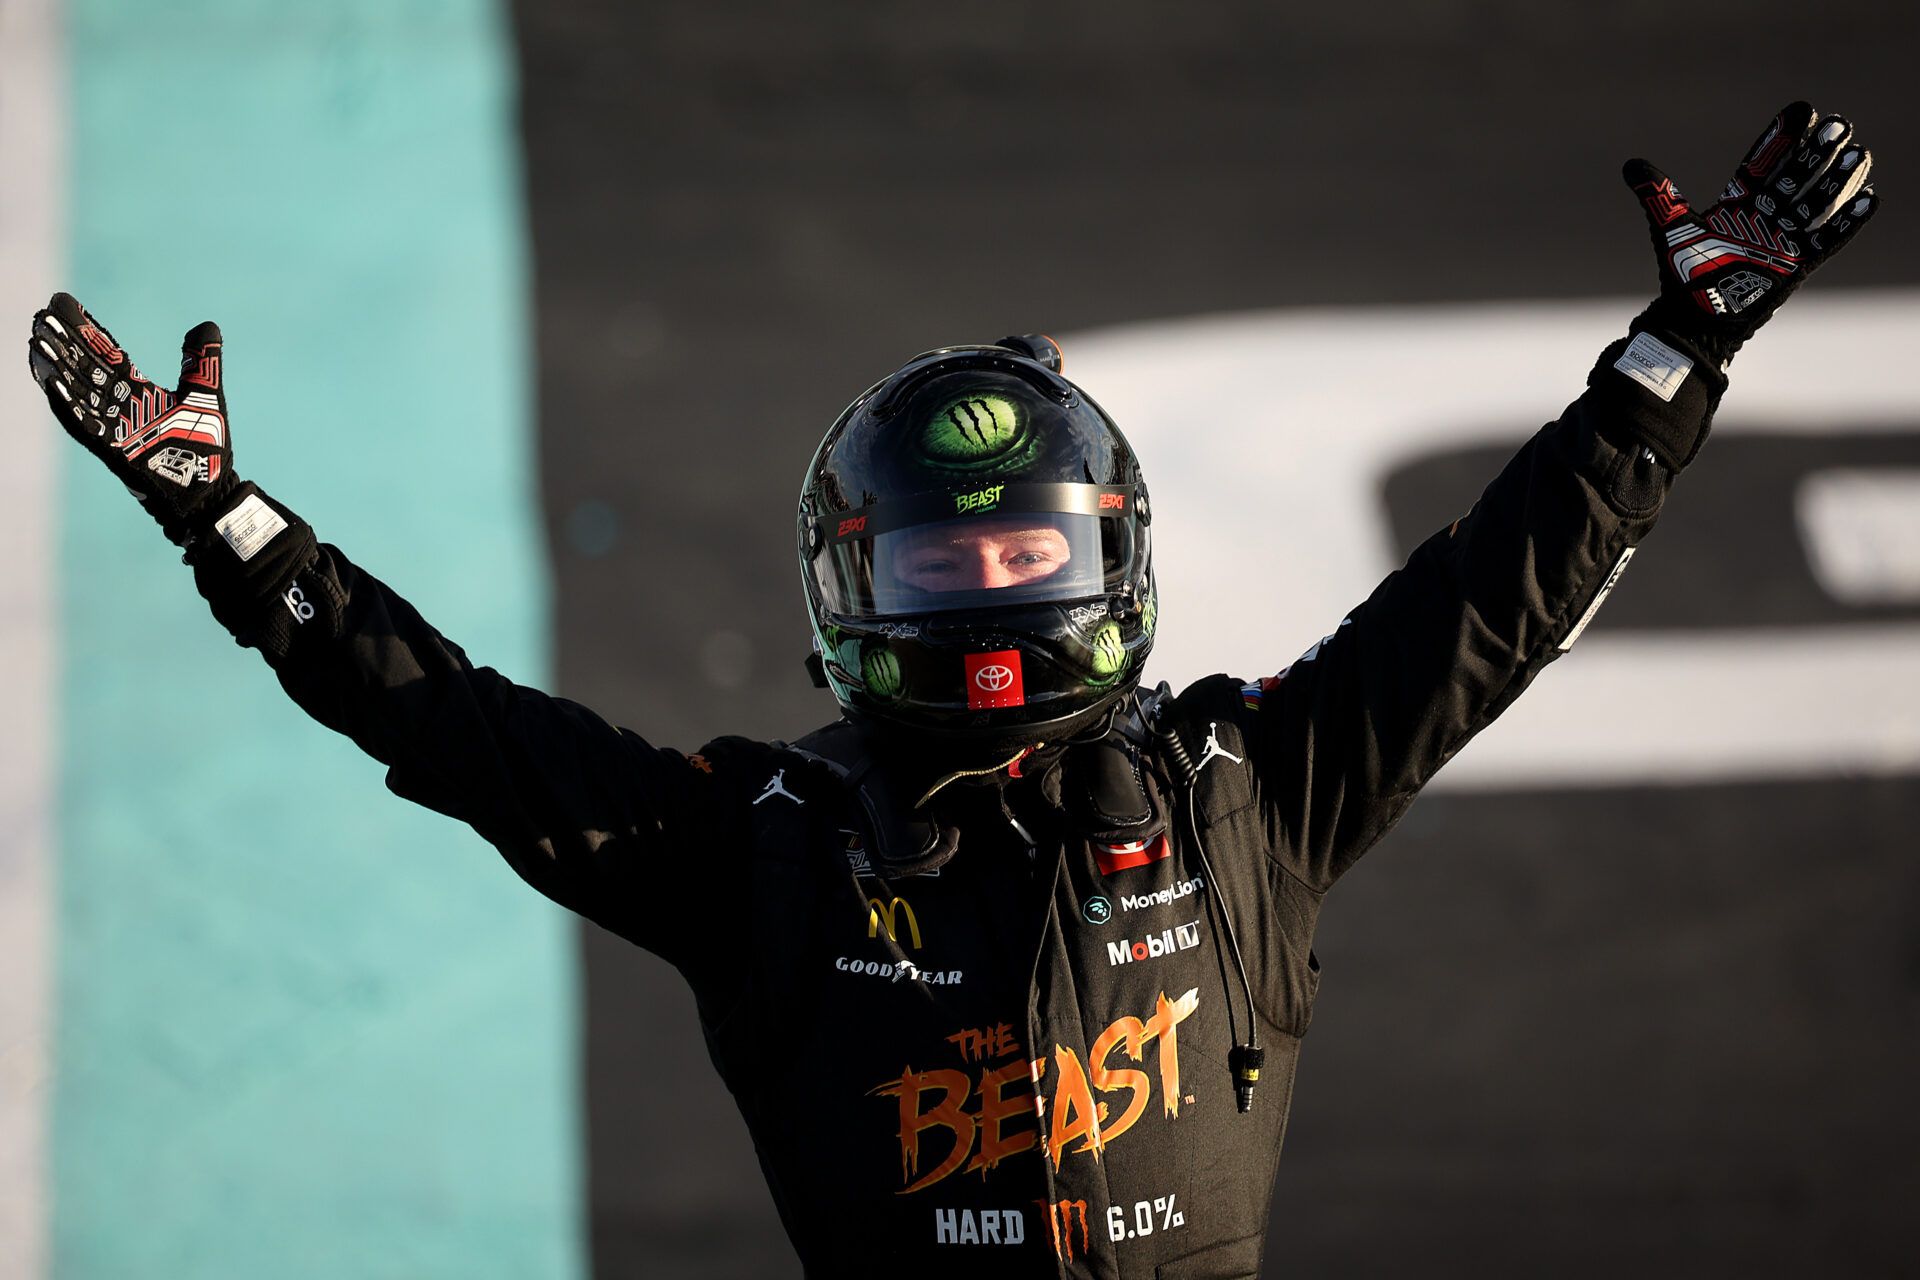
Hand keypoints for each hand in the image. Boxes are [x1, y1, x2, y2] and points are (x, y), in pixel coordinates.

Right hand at [27, 292, 234, 536]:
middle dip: (64, 342)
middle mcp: (121, 407)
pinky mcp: (115, 451)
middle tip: (41, 314)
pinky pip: (86, 427)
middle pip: (86, 368)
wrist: (212, 494)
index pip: (107, 354)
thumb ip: (202, 363)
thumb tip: (206, 325)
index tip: (64, 303)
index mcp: (139, 393)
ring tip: (37, 341)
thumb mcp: (206, 397)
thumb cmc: (207, 449)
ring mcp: (115, 429)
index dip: (87, 330)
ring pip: (79, 393)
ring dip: (58, 368)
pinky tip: (51, 384)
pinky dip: (69, 406)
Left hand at [1625, 101, 1876, 364]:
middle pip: (1796, 178)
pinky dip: (1846, 223)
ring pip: (1816, 203)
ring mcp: (1783, 240)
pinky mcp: (1796, 265)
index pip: (1764, 163)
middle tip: (1839, 125)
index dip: (1781, 138)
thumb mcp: (1670, 229)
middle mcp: (1765, 217)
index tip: (1801, 110)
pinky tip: (1867, 199)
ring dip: (1836, 180)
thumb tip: (1631, 164)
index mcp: (1738, 203)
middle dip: (1816, 153)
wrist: (1694, 319)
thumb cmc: (1683, 274)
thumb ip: (1658, 196)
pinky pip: (1828, 241)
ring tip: (1858, 153)